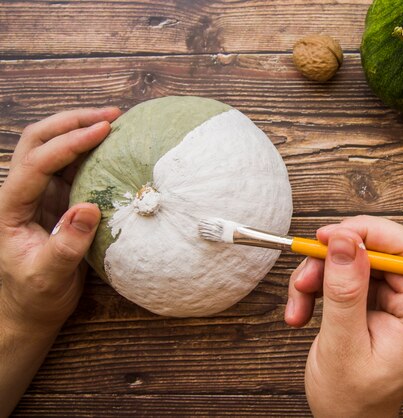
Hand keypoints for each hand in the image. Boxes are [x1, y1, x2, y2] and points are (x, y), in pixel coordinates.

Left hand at [0, 107, 120, 415]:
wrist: (29, 309)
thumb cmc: (34, 296)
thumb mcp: (48, 277)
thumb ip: (66, 246)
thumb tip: (88, 208)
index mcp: (11, 207)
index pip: (37, 163)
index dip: (69, 143)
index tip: (103, 131)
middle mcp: (21, 193)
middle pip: (37, 140)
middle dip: (72, 121)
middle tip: (111, 115)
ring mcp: (39, 194)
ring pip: (52, 147)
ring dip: (80, 128)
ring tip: (114, 121)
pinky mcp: (57, 200)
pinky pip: (71, 165)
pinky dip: (90, 150)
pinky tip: (112, 146)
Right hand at [285, 216, 402, 416]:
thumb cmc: (351, 399)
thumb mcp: (343, 346)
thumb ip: (345, 291)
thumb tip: (345, 240)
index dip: (371, 234)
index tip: (331, 235)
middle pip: (378, 251)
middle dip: (335, 257)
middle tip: (306, 272)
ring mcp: (391, 302)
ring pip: (355, 260)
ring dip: (319, 274)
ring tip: (298, 302)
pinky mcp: (371, 303)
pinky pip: (343, 276)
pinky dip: (318, 286)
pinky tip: (302, 310)